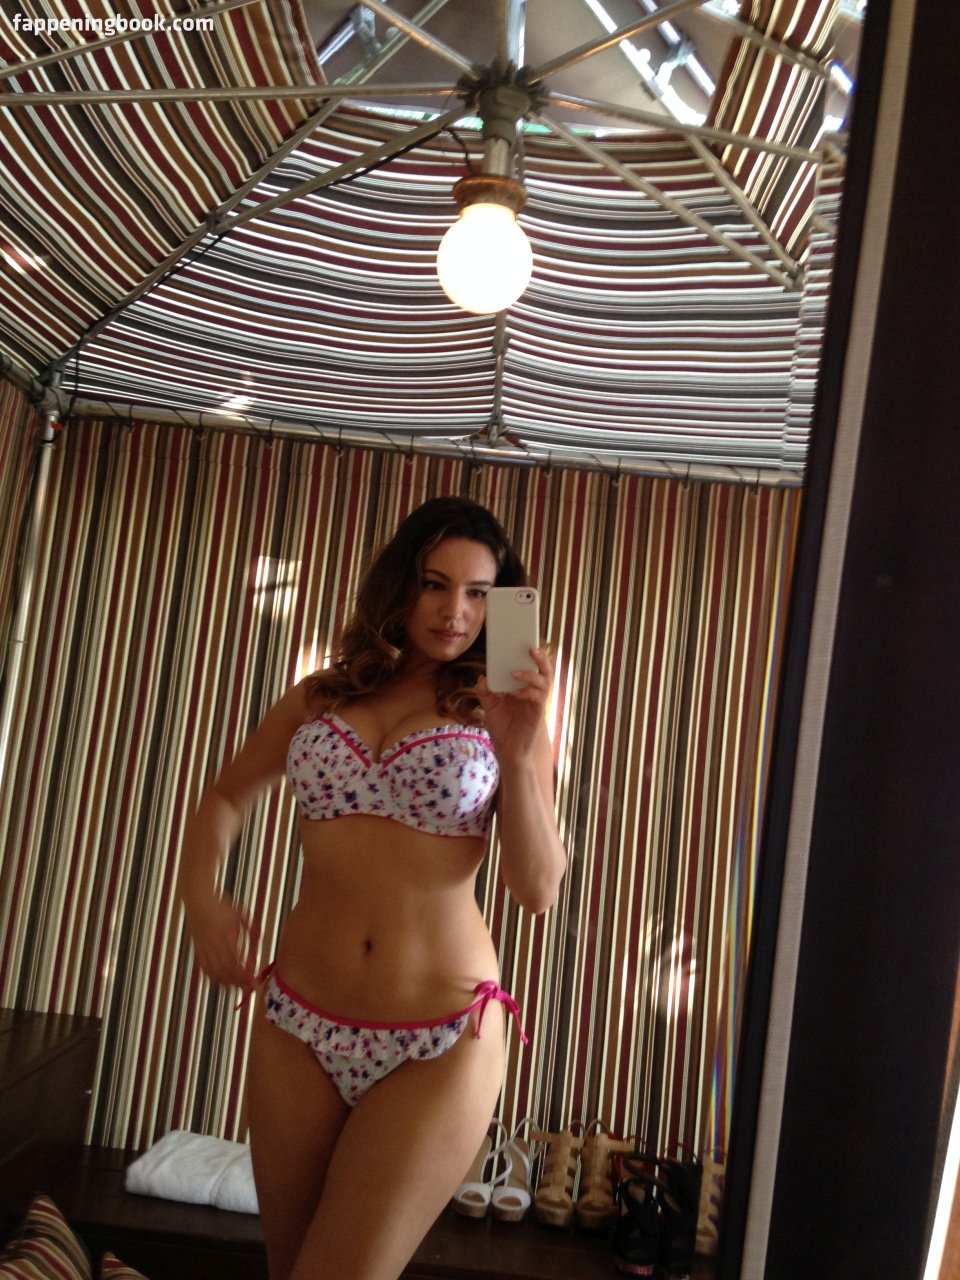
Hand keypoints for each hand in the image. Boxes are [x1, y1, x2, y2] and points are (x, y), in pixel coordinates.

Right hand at [183, 893, 259, 991]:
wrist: (198, 899)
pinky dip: (215, 978)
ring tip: (239, 986)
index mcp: (226, 935)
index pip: (237, 962)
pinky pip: (206, 969)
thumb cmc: (223, 905)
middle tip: (250, 988)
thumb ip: (252, 929)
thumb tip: (261, 944)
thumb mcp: (241, 914)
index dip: (246, 976)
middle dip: (239, 983)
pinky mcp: (198, 950)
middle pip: (227, 972)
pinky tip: (224, 980)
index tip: (255, 982)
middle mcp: (214, 944)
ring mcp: (204, 948)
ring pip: (216, 973)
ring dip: (228, 983)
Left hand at [477, 645, 552, 763]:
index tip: (524, 637)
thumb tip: (483, 677)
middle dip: (540, 656)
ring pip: (545, 680)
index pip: (531, 664)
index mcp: (524, 686)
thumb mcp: (489, 706)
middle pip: (544, 668)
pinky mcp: (538, 712)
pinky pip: (538, 697)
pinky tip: (515, 692)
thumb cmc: (502, 727)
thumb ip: (486, 691)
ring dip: (531, 674)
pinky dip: (527, 691)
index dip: (531, 652)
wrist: (508, 751)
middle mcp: (533, 690)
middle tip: (530, 646)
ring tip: (515, 672)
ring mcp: (537, 701)